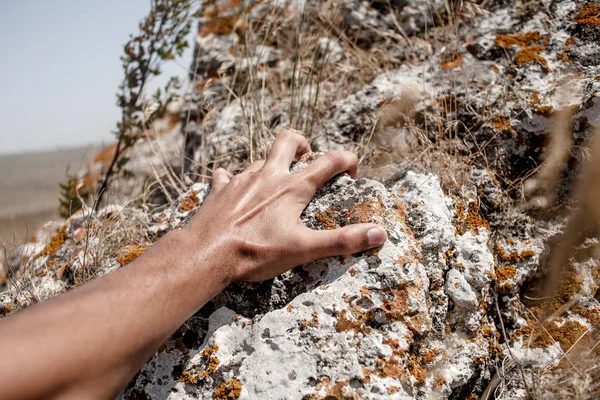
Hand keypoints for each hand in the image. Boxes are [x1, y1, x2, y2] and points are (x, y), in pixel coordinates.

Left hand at [185, 130, 387, 282]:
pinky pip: (226, 177)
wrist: (205, 254)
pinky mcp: (219, 191)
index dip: (347, 160)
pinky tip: (233, 190)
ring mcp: (240, 180)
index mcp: (292, 187)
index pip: (329, 161)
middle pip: (286, 141)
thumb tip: (379, 233)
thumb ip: (342, 241)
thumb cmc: (255, 252)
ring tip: (274, 185)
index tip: (352, 172)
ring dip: (270, 167)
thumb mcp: (304, 250)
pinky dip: (233, 180)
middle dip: (301, 143)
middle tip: (307, 155)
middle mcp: (267, 176)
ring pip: (258, 161)